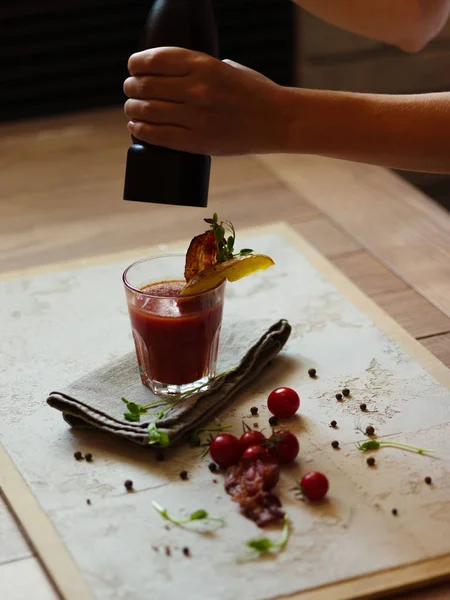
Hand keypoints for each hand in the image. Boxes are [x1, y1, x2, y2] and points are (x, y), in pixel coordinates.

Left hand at [123, 47, 287, 154]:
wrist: (278, 121)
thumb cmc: (255, 93)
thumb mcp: (229, 68)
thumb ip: (202, 70)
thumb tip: (176, 76)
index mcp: (204, 65)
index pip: (155, 60)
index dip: (137, 64)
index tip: (133, 68)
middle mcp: (196, 89)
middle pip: (147, 86)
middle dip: (132, 88)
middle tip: (130, 91)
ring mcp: (196, 117)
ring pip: (148, 111)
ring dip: (132, 109)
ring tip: (131, 110)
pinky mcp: (198, 141)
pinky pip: (159, 136)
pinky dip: (142, 130)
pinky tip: (136, 127)